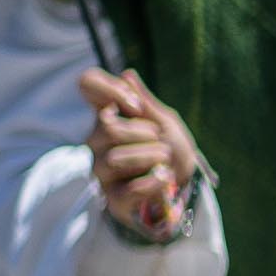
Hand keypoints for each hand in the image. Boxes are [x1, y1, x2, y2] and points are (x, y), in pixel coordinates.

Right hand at [76, 69, 201, 245]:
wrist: (188, 187)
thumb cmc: (172, 151)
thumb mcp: (166, 123)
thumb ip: (146, 103)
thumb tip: (127, 74)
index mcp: (109, 116)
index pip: (87, 84)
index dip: (108, 88)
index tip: (136, 105)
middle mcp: (97, 142)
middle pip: (106, 127)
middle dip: (144, 133)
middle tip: (162, 142)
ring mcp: (102, 171)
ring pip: (113, 159)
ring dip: (149, 157)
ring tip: (165, 161)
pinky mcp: (113, 200)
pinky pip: (125, 190)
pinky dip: (151, 182)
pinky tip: (164, 178)